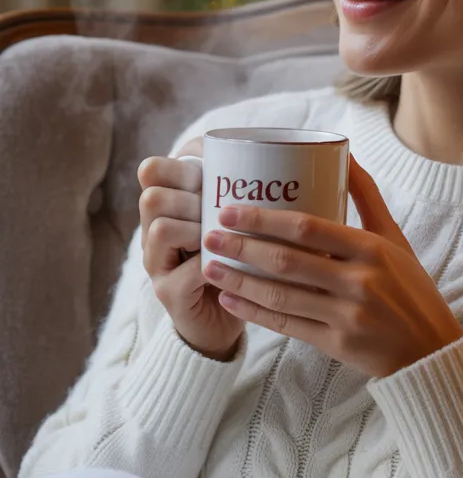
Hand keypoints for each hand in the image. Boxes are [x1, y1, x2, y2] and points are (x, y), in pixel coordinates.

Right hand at [137, 137, 244, 362]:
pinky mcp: (169, 293)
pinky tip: (235, 266)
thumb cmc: (239, 261)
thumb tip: (295, 159)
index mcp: (168, 207)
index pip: (152, 170)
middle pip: (152, 196)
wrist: (224, 319)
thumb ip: (248, 193)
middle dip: (192, 197)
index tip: (216, 173)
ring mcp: (157, 263)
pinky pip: (186, 271)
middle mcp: (153, 231)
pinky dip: (215, 265)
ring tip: (228, 237)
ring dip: (199, 229)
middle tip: (225, 210)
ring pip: (161, 228)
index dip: (182, 165)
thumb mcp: (239, 221)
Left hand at [202, 154, 462, 378]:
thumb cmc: (410, 287)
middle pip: (287, 262)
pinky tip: (231, 301)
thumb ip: (366, 196)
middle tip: (209, 235)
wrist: (431, 349)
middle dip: (242, 248)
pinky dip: (256, 313)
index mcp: (372, 250)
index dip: (264, 219)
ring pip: (281, 296)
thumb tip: (344, 152)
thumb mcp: (394, 238)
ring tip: (209, 268)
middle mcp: (359, 282)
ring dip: (240, 282)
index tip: (230, 209)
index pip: (308, 229)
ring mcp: (347, 316)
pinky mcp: (337, 345)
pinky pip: (288, 325)